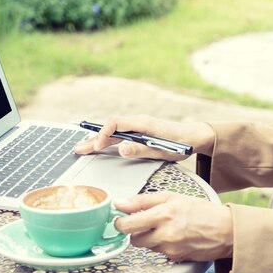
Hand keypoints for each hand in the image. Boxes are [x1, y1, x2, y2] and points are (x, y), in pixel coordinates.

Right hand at [73, 114, 214, 160]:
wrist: (194, 136)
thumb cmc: (181, 143)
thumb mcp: (162, 150)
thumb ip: (141, 149)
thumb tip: (121, 148)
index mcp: (142, 123)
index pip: (115, 123)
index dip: (103, 134)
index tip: (96, 147)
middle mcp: (138, 122)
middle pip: (110, 128)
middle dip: (93, 138)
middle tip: (78, 149)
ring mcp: (138, 127)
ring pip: (113, 132)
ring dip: (98, 140)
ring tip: (83, 148)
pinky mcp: (139, 133)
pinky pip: (119, 134)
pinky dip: (107, 140)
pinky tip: (99, 146)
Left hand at [113, 192, 232, 261]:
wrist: (226, 231)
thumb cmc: (202, 211)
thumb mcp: (172, 197)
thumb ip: (143, 200)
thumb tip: (120, 204)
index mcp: (163, 215)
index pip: (127, 226)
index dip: (119, 223)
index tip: (120, 219)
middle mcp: (165, 235)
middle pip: (134, 240)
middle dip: (136, 231)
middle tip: (146, 221)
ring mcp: (170, 249)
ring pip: (147, 246)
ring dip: (150, 237)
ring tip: (166, 226)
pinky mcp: (175, 259)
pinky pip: (160, 252)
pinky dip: (162, 245)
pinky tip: (174, 236)